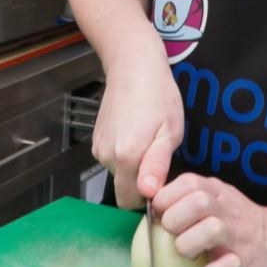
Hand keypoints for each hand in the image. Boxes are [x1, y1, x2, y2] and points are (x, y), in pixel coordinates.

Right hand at [91, 58, 184, 208]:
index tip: (160, 178)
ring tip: (147, 136)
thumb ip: (157, 165)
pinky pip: (112, 158)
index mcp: (126, 157)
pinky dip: (123, 151)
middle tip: (157, 152)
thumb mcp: (170, 131)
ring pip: (118, 172)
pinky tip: (135, 130)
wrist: (133, 66)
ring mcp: (98, 147)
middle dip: (141, 179)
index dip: (147, 196)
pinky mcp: (96, 138)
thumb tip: (148, 193)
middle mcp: (107, 156)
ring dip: (133, 163)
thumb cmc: (158, 95)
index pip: (129, 201)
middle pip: (124, 187)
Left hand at [154, 173, 266, 266]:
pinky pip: (227, 266)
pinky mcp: (244, 262)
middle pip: (198, 201)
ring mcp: (238, 237)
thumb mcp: (218, 198)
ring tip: (189, 253)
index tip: (159, 212)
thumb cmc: (238, 222)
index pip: (188, 182)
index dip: (167, 197)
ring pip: (212, 229)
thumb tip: (153, 203)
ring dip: (190, 243)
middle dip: (176, 218)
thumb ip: (190, 196)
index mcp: (217, 192)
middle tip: (172, 232)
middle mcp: (228, 211)